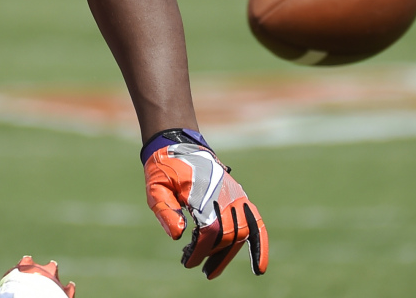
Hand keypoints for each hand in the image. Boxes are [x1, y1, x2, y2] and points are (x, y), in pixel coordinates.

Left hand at [142, 128, 267, 278]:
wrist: (179, 144)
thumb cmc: (165, 168)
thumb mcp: (155, 187)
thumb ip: (164, 210)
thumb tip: (179, 236)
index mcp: (203, 192)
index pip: (208, 231)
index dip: (200, 251)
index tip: (187, 262)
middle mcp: (224, 194)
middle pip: (225, 235)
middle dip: (210, 255)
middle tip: (194, 265)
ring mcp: (235, 195)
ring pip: (241, 234)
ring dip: (227, 255)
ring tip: (211, 271)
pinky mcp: (240, 197)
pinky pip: (256, 224)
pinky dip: (260, 246)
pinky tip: (258, 269)